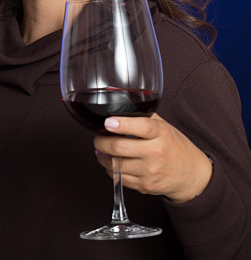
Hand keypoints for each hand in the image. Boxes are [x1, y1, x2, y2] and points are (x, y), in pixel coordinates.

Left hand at [94, 113, 212, 203]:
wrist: (192, 175)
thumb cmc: (175, 147)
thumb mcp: (164, 126)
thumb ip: (144, 117)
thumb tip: (120, 102)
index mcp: (161, 133)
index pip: (142, 127)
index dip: (122, 124)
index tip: (108, 122)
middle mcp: (156, 152)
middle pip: (120, 148)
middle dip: (101, 142)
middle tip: (98, 138)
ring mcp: (150, 171)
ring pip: (115, 164)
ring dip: (102, 157)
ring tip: (101, 151)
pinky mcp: (145, 186)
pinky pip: (119, 178)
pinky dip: (110, 170)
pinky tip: (111, 163)